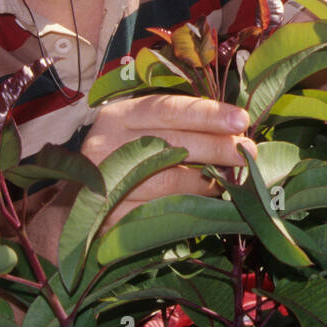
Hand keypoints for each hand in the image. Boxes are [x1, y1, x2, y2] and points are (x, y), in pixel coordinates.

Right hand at [80, 94, 255, 225]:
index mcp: (118, 115)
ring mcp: (105, 183)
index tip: (242, 120)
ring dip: (206, 181)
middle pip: (171, 144)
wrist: (78, 208)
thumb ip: (179, 126)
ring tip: (232, 180)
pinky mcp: (110, 217)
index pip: (167, 108)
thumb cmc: (124, 160)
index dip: (207, 113)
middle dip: (216, 147)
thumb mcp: (142, 132)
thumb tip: (235, 128)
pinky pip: (161, 212)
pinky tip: (208, 204)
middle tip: (248, 152)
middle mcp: (106, 144)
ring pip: (168, 181)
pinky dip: (190, 207)